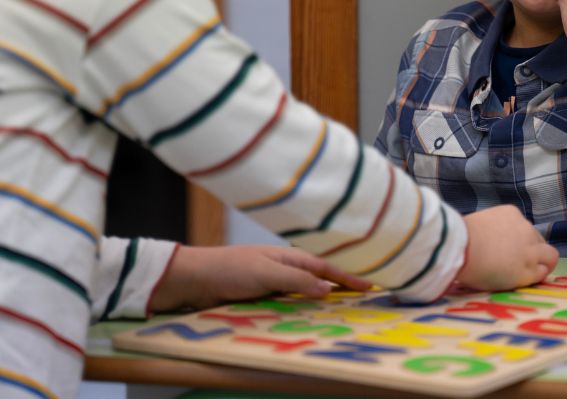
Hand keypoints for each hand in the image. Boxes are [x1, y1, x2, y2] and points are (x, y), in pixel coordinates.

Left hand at [149, 245, 370, 311]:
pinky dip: (306, 301)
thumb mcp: (267, 273)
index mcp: (289, 257)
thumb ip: (297, 280)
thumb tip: (328, 289)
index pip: (326, 269)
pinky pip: (291, 298)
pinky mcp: (263, 293)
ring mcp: (274, 280)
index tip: (371, 285)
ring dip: (326, 294)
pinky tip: (312, 309)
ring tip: (346, 303)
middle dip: (343, 283)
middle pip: (321, 276)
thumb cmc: (230, 270)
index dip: (349, 277)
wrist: (195, 278)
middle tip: (366, 293)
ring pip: (307, 288)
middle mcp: (285, 267)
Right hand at [456, 206, 558, 291]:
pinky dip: (535, 277)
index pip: (525, 228)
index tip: (510, 249)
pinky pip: (542, 274)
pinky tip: (523, 280)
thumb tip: (489, 240)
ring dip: (542, 264)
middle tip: (518, 262)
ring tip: (528, 273)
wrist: (461, 249)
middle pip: (539, 241)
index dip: (520, 241)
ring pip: (550, 257)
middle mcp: (525, 229)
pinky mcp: (528, 271)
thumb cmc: (460, 237)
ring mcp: (529, 251)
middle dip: (532, 251)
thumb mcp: (480, 223)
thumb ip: (492, 230)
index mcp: (512, 214)